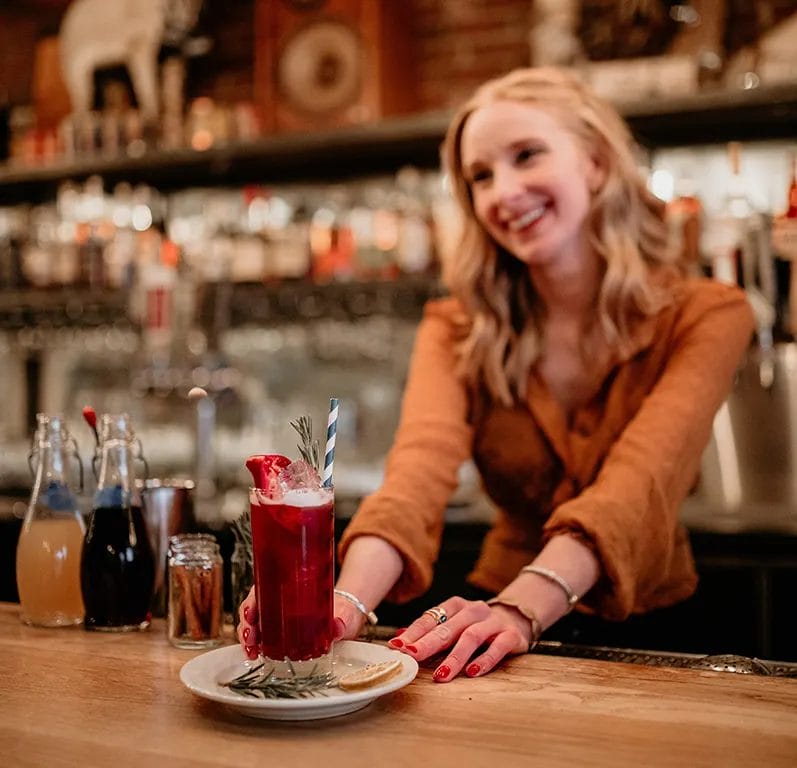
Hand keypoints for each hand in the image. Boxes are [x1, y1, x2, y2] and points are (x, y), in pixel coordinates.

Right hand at [236, 586, 367, 657]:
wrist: (347, 620)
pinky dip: (253, 645)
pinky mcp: (279, 633)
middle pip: (254, 605)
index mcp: (292, 589)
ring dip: (246, 635)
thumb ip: (341, 621)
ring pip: (253, 621)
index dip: (253, 599)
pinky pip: (260, 636)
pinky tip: (254, 655)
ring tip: (250, 650)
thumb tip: (337, 626)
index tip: (250, 613)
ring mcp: (278, 618)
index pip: (265, 587)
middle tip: (250, 636)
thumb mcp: (343, 615)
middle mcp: (281, 601)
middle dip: (246, 621)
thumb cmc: (342, 612)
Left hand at [387, 597, 532, 681]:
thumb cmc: (476, 626)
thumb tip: (398, 639)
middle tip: (412, 656)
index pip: (431, 618)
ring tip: (441, 674)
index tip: (398, 646)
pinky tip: (472, 673)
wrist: (516, 619)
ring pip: (471, 636)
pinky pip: (498, 647)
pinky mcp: (512, 635)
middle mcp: (474, 610)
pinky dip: (484, 660)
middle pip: (448, 627)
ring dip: (455, 657)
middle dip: (428, 643)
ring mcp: (494, 622)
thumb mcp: (453, 625)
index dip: (413, 632)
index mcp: (456, 605)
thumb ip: (429, 633)